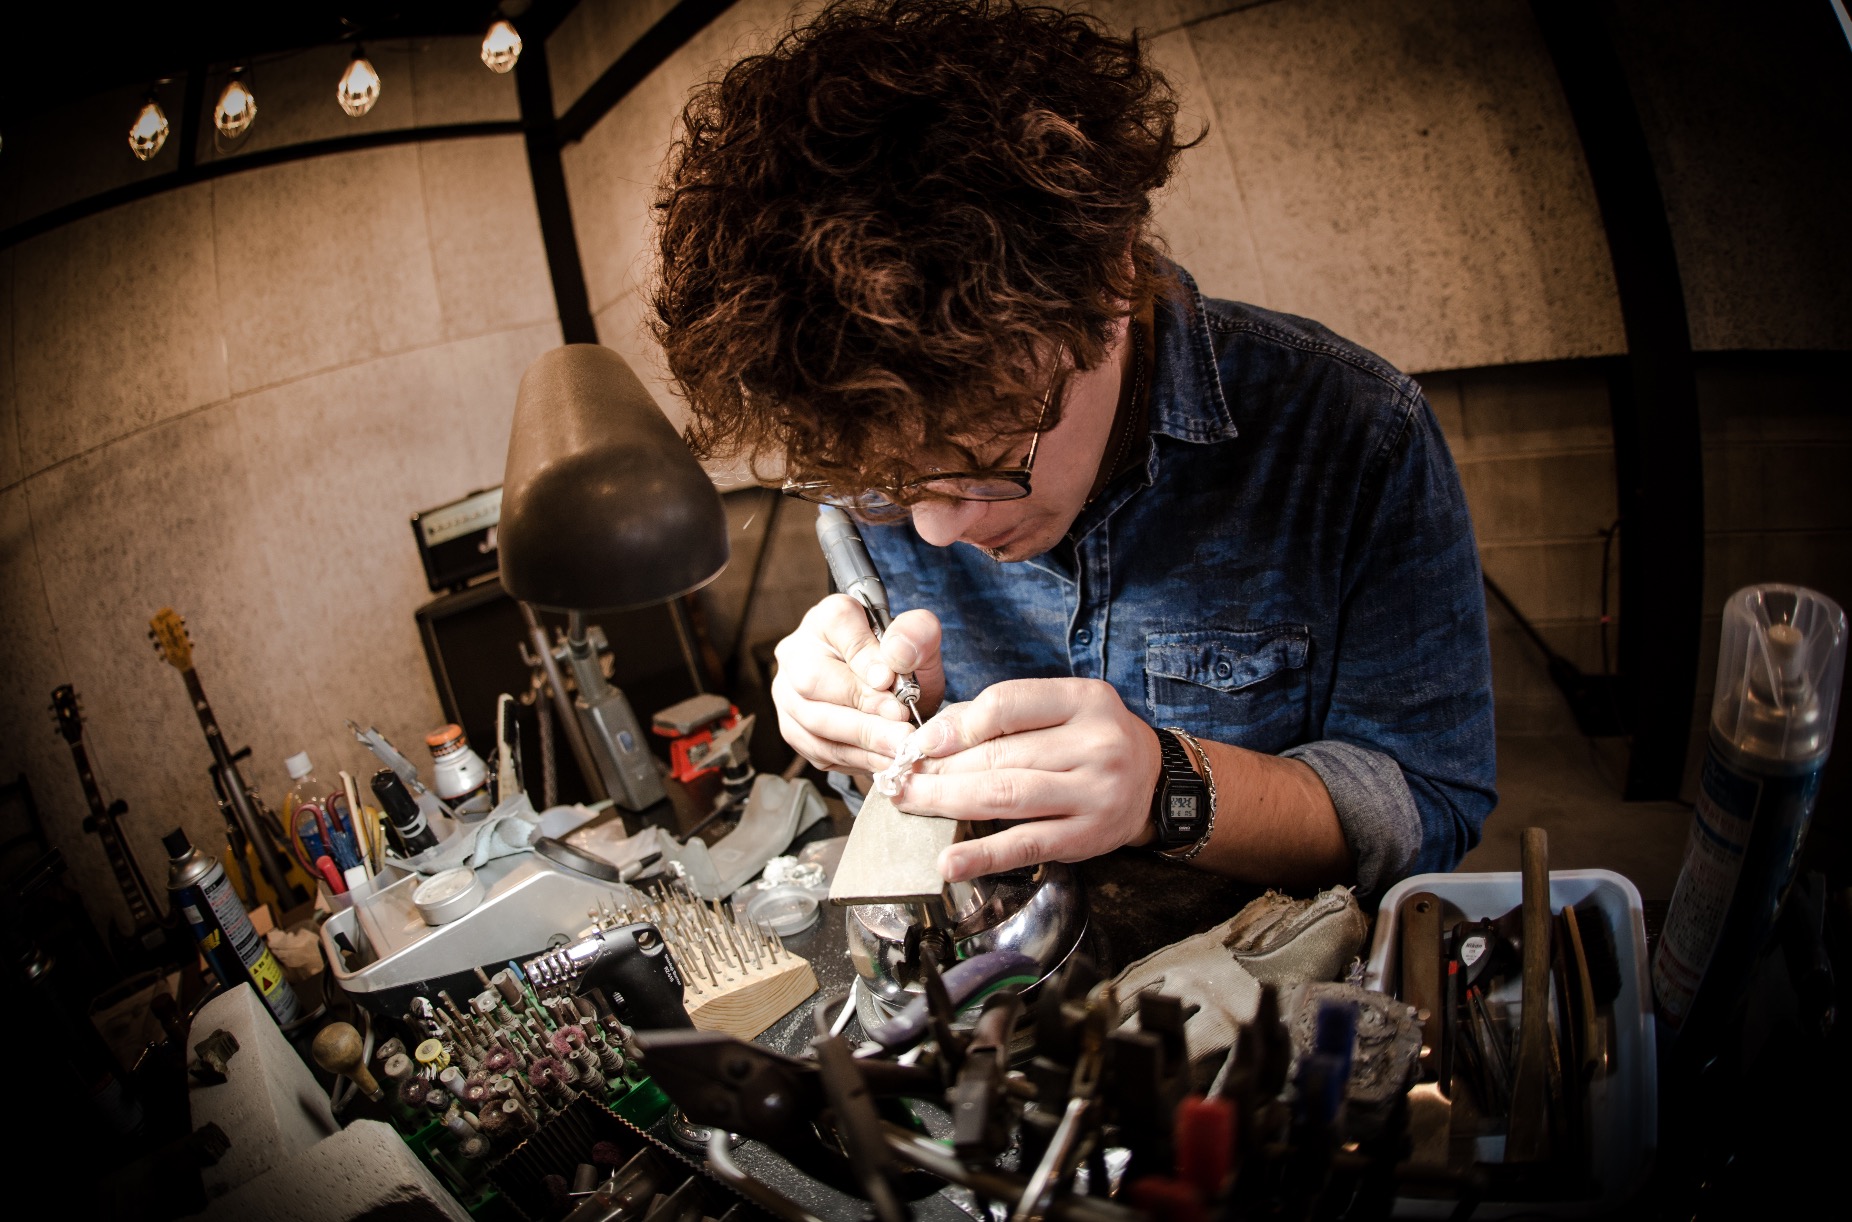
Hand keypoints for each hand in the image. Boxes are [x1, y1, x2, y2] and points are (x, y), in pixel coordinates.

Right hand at [770, 594, 945, 773]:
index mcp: (827, 618)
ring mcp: (788, 694)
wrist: (889, 690)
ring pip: (814, 722)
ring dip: (862, 741)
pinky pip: (818, 750)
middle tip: (902, 726)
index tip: (890, 679)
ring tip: (899, 748)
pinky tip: (885, 759)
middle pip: (813, 681)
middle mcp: (796, 653)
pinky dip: (855, 759)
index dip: (863, 655)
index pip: (837, 626)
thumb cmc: (899, 662)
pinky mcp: (794, 730)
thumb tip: (896, 657)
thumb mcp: (920, 641)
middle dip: (863, 708)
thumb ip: (916, 634)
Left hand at [892, 678, 1161, 881]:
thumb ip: (1006, 714)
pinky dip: (982, 856)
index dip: (957, 724)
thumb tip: (937, 735)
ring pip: (1007, 796)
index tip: (921, 742)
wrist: (1153, 782)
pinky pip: (1026, 845)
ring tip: (909, 802)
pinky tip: (948, 862)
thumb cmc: (1093, 739)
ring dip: (947, 801)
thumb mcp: (1063, 709)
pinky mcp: (1086, 837)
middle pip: (1001, 755)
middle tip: (900, 776)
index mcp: (1085, 700)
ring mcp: (1094, 793)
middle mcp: (1095, 744)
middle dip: (941, 768)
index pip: (1008, 704)